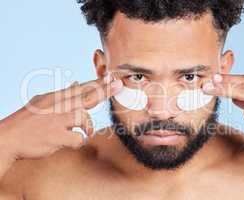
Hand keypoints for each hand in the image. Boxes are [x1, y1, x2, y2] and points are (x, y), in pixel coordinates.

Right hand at [0, 74, 122, 159]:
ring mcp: (56, 120)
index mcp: (55, 97)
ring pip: (83, 116)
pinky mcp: (56, 136)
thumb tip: (76, 83)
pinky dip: (79, 140)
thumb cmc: (28, 121)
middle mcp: (57, 106)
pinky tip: (72, 140)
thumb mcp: (43, 101)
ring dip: (88, 126)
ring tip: (85, 130)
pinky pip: (77, 138)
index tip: (112, 78)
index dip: (98, 83)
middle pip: (86, 96)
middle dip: (105, 90)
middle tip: (119, 85)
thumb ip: (62, 94)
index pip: (81, 87)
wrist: (8, 138)